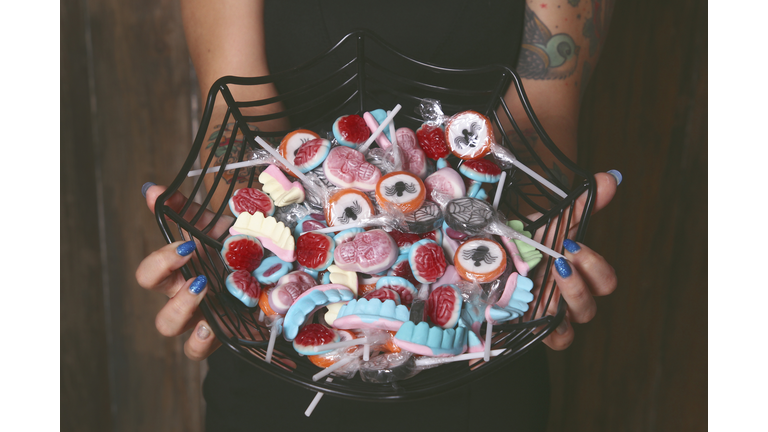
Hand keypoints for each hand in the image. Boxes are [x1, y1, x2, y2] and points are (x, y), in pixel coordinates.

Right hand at [135, 184, 233, 359]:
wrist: (277, 267)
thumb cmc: (240, 246)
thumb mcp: (217, 225)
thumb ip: (186, 210)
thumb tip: (152, 191)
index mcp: (182, 274)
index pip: (150, 275)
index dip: (160, 263)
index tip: (186, 247)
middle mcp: (189, 301)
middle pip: (161, 316)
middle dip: (178, 301)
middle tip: (201, 280)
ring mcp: (206, 320)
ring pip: (175, 332)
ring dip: (186, 316)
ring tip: (208, 297)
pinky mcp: (228, 334)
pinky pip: (200, 350)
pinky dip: (202, 342)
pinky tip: (215, 327)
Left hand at [526, 171, 619, 349]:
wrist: (489, 262)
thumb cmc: (523, 246)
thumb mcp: (548, 223)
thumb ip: (580, 206)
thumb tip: (611, 177)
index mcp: (577, 276)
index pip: (605, 281)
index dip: (595, 266)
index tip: (571, 245)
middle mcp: (567, 300)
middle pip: (591, 307)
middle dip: (579, 284)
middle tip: (559, 261)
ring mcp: (551, 318)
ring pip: (573, 325)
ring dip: (564, 301)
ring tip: (546, 280)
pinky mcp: (531, 330)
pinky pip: (553, 342)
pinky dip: (549, 330)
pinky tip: (535, 312)